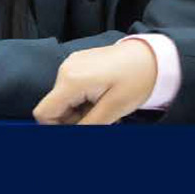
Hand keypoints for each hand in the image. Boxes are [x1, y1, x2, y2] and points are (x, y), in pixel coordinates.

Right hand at [33, 40, 157, 124]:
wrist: (151, 56)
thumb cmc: (136, 79)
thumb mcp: (113, 110)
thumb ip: (89, 126)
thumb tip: (72, 137)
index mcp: (71, 80)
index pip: (44, 112)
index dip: (56, 128)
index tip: (79, 132)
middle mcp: (66, 69)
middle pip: (56, 107)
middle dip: (74, 120)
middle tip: (101, 121)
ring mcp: (71, 64)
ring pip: (65, 99)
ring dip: (80, 111)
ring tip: (105, 108)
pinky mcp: (78, 63)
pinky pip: (72, 88)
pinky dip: (83, 99)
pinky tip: (102, 97)